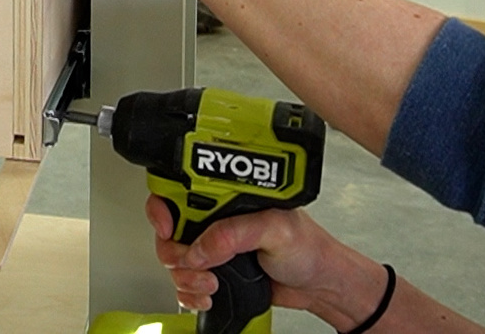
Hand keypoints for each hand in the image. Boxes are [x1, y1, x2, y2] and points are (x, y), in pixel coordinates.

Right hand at [146, 196, 388, 328]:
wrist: (321, 286)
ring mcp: (213, 245)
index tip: (167, 227)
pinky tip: (206, 294)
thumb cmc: (308, 248)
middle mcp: (215, 217)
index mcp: (226, 195)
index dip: (163, 207)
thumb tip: (198, 249)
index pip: (179, 189)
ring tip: (210, 284)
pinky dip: (188, 293)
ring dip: (185, 277)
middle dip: (175, 252)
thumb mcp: (275, 230)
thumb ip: (235, 234)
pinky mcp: (214, 270)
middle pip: (169, 228)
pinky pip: (184, 282)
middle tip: (194, 264)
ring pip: (174, 259)